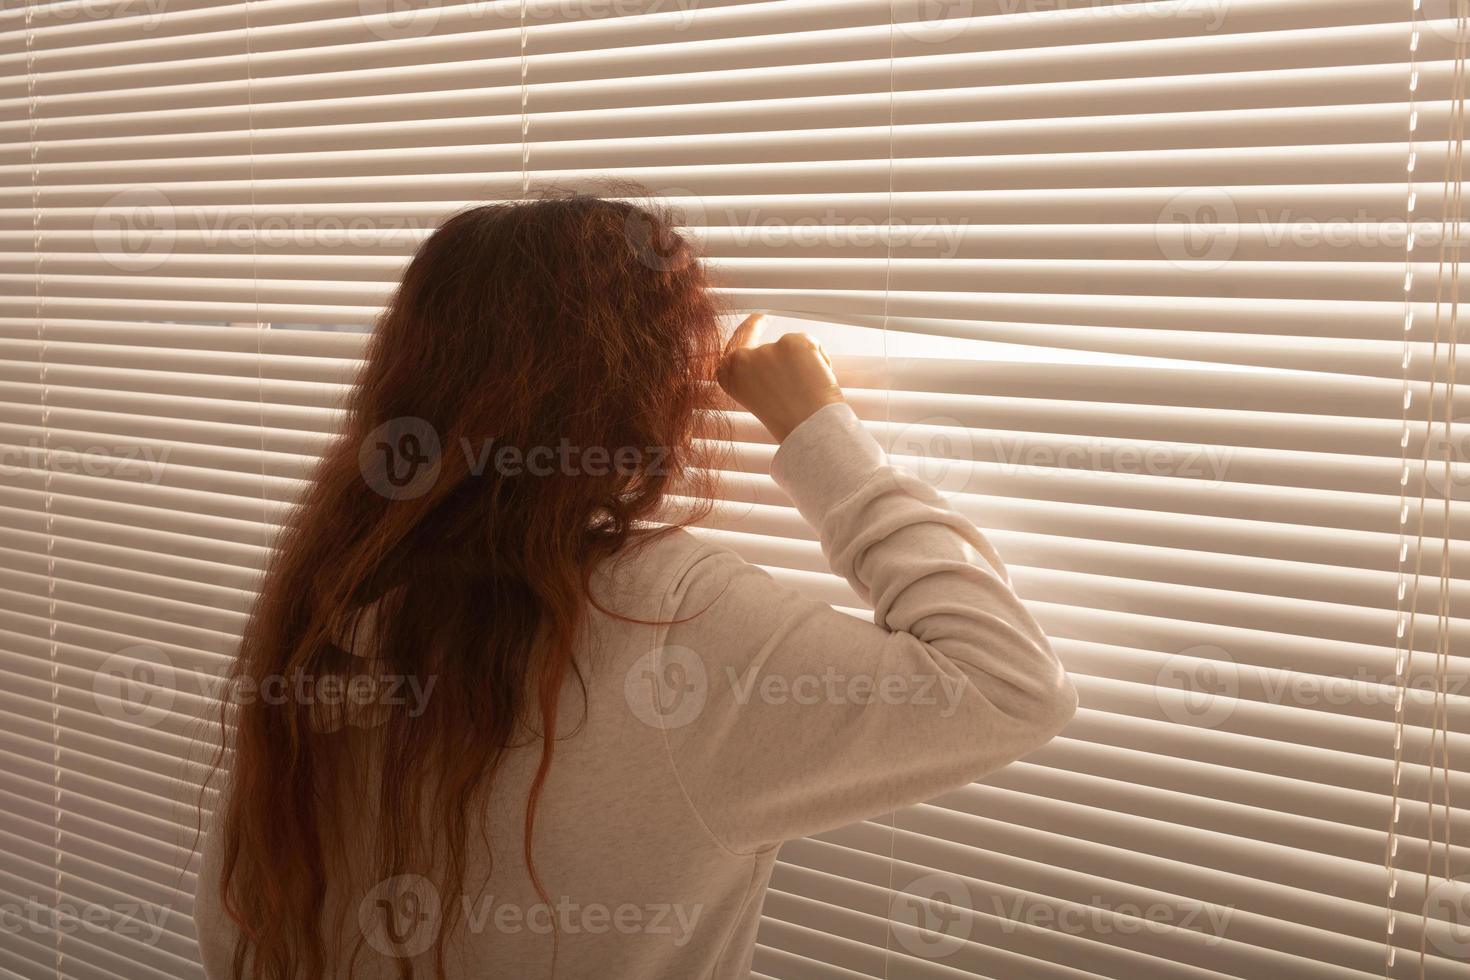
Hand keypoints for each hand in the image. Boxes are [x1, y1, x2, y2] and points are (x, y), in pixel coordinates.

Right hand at [715, 313, 844, 442]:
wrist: (808, 430)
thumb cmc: (788, 423)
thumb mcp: (759, 399)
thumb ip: (757, 377)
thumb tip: (773, 361)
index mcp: (729, 376)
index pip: (734, 346)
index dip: (746, 331)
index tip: (755, 321)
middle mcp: (741, 359)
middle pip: (760, 338)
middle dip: (766, 329)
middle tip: (770, 322)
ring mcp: (768, 349)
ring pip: (789, 345)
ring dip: (802, 362)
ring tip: (807, 390)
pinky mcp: (792, 342)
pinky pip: (810, 343)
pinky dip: (820, 359)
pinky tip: (818, 380)